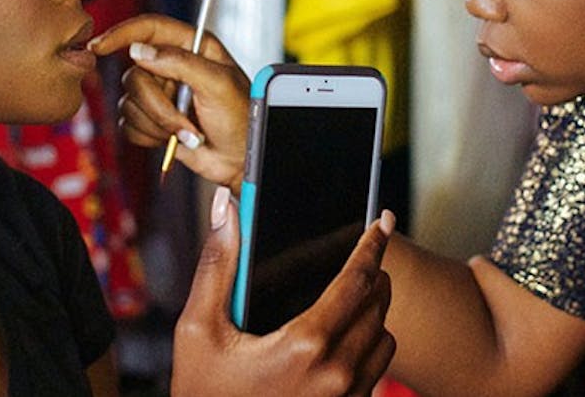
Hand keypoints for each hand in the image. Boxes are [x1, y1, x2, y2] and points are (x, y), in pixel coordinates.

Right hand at [88, 14, 250, 190]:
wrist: (240, 159)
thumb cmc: (241, 118)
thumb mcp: (218, 84)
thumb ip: (180, 62)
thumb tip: (139, 51)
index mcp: (191, 46)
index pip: (149, 28)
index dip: (122, 33)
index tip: (99, 45)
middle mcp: (171, 66)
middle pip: (135, 76)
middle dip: (158, 107)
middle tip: (187, 122)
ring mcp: (160, 94)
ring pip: (129, 104)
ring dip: (158, 124)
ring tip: (187, 133)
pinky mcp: (151, 120)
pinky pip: (128, 126)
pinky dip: (149, 137)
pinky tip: (173, 140)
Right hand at [172, 186, 396, 396]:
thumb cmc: (203, 395)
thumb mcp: (198, 329)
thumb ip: (218, 263)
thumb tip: (227, 207)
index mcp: (304, 343)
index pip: (358, 279)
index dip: (373, 244)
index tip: (384, 221)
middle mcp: (336, 374)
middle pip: (379, 304)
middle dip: (372, 276)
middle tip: (357, 262)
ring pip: (386, 338)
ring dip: (373, 316)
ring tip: (347, 305)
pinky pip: (378, 371)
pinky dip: (369, 350)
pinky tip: (341, 344)